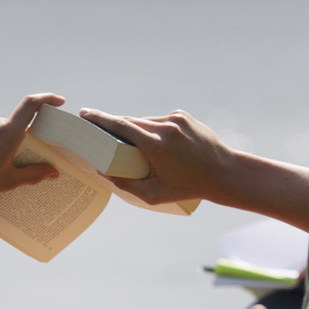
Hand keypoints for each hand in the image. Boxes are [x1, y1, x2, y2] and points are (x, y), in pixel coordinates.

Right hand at [75, 108, 239, 206]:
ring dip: (136, 130)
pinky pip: (159, 120)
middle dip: (114, 126)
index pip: (121, 125)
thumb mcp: (155, 194)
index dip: (100, 119)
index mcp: (155, 145)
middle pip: (130, 122)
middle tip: (100, 134)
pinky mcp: (183, 116)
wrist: (224, 173)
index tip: (84, 114)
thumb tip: (103, 171)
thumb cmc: (189, 187)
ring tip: (135, 147)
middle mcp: (165, 127)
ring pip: (145, 120)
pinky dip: (153, 129)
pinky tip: (158, 145)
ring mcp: (175, 119)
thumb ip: (126, 184)